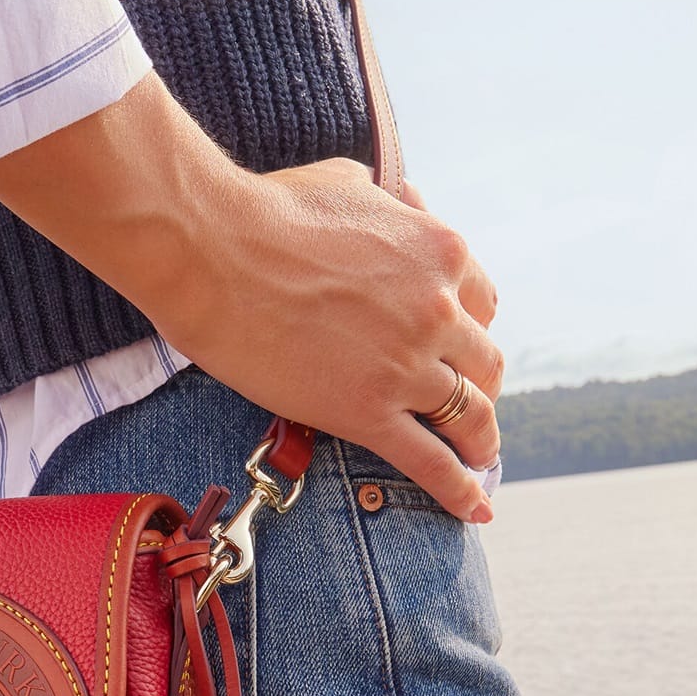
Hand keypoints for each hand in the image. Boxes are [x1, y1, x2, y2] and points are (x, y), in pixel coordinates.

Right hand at [147, 157, 501, 522]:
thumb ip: (386, 203)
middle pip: (484, 365)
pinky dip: (460, 490)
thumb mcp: (347, 184)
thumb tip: (391, 202)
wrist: (212, 253)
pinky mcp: (366, 412)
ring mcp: (406, 365)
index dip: (471, 333)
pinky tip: (476, 512)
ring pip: (468, 416)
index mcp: (440, 251)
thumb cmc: (267, 212)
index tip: (457, 353)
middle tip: (466, 409)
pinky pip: (429, 462)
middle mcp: (438, 311)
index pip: (484, 305)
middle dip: (479, 389)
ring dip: (479, 442)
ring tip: (479, 460)